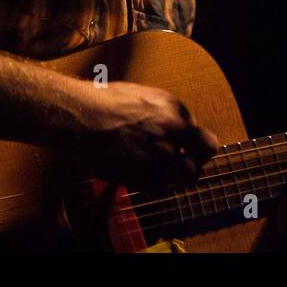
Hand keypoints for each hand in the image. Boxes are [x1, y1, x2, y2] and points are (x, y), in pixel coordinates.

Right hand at [74, 80, 218, 187]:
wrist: (80, 117)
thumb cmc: (101, 102)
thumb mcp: (140, 96)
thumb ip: (160, 113)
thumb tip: (165, 125)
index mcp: (173, 107)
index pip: (198, 130)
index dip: (189, 142)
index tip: (180, 147)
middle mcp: (174, 130)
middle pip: (205, 152)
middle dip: (196, 159)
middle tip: (182, 165)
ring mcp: (162, 154)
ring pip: (188, 176)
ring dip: (178, 177)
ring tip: (163, 176)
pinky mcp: (145, 175)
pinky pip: (161, 189)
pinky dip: (153, 187)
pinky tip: (140, 179)